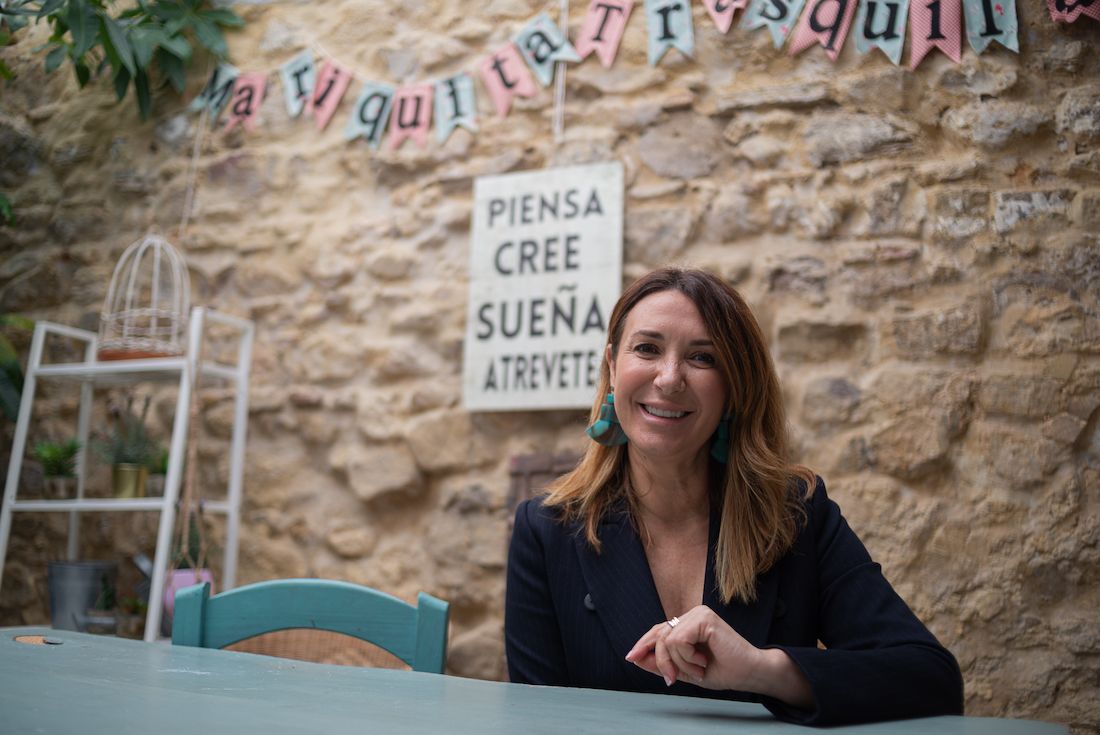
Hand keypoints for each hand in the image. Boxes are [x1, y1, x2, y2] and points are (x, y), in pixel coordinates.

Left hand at [624, 605, 758, 689]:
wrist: (749, 673)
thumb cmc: (723, 671)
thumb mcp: (685, 670)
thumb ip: (662, 663)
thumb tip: (636, 657)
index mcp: (688, 624)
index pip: (658, 631)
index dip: (644, 644)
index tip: (631, 657)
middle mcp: (692, 614)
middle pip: (659, 636)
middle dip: (662, 662)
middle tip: (673, 680)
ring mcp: (698, 613)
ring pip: (667, 640)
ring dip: (679, 663)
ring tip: (698, 669)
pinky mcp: (704, 618)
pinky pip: (678, 640)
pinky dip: (687, 657)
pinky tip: (702, 661)